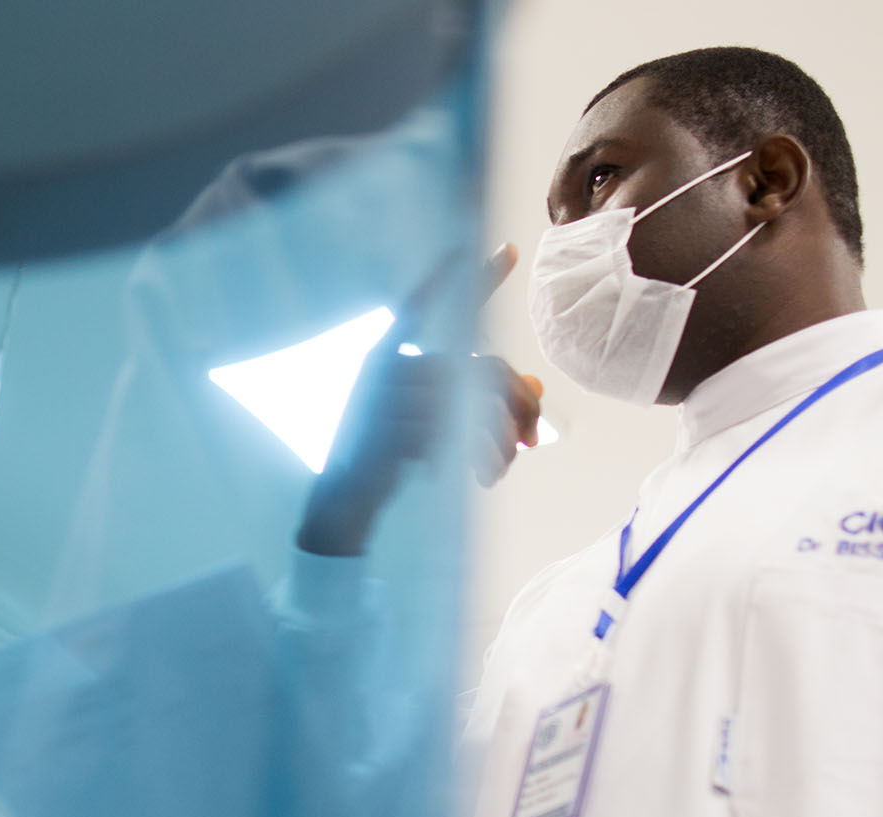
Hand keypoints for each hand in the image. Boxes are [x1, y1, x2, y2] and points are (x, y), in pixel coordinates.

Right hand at [295, 245, 542, 556]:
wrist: (345, 501)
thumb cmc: (385, 455)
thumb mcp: (429, 421)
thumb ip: (476, 398)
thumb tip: (537, 383)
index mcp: (390, 354)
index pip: (434, 306)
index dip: (474, 279)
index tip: (513, 249)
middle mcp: (389, 367)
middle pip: (485, 369)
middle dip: (519, 405)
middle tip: (535, 439)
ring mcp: (389, 398)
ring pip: (478, 408)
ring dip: (499, 445)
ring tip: (500, 471)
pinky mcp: (396, 432)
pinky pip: (460, 438)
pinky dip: (477, 461)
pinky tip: (476, 480)